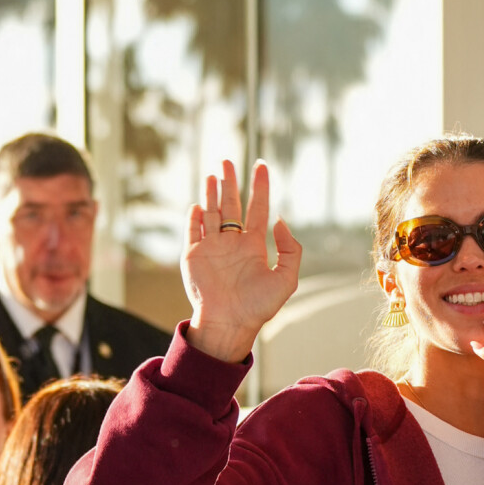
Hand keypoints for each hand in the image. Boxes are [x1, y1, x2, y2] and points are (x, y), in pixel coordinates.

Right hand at [181, 160, 301, 362]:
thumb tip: (280, 220)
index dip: (260, 186)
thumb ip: (290, 249)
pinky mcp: (193, 255)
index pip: (257, 207)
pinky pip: (192, 230)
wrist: (229, 324)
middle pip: (231, 204)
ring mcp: (211, 247)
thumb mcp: (286, 278)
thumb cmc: (258, 306)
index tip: (261, 164)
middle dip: (230, 182)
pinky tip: (198, 204)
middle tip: (227, 160)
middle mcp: (232, 243)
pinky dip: (194, 216)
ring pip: (212, 212)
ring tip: (214, 174)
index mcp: (253, 245)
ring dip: (212, 193)